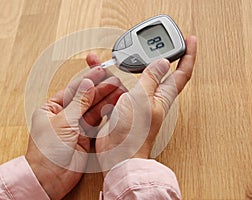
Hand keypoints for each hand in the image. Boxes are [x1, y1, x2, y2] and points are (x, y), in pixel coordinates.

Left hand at [25, 54, 124, 198]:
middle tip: (114, 80)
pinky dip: (105, 114)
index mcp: (51, 108)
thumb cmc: (46, 152)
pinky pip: (96, 122)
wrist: (49, 178)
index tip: (100, 70)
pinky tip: (113, 106)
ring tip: (117, 90)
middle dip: (100, 89)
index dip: (88, 79)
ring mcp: (75, 127)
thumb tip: (86, 84)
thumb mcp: (63, 122)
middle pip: (84, 98)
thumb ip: (78, 102)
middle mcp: (63, 116)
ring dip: (104, 100)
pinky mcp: (84, 138)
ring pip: (92, 109)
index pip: (72, 89)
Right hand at [95, 36, 196, 175]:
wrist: (118, 154)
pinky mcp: (122, 106)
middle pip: (153, 71)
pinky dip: (109, 80)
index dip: (188, 54)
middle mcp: (152, 97)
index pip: (183, 72)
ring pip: (131, 78)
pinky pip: (117, 88)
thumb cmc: (134, 132)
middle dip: (147, 57)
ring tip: (110, 58)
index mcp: (163, 95)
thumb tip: (162, 63)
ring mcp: (136, 102)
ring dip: (121, 68)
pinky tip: (101, 76)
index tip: (190, 40)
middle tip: (143, 45)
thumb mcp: (143, 100)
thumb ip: (151, 80)